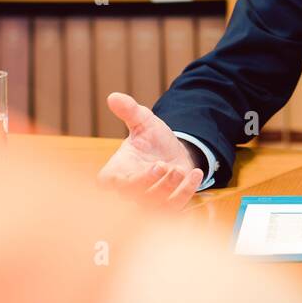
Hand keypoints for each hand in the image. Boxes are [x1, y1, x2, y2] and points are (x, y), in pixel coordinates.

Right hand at [97, 92, 204, 209]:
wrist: (174, 151)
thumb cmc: (152, 139)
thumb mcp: (143, 121)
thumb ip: (129, 111)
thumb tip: (113, 96)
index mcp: (116, 171)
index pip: (106, 183)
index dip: (115, 180)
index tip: (128, 167)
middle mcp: (130, 190)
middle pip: (131, 197)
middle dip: (146, 183)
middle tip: (161, 165)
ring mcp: (150, 200)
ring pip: (154, 204)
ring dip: (168, 188)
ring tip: (178, 168)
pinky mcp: (170, 204)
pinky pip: (176, 206)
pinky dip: (187, 191)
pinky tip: (195, 173)